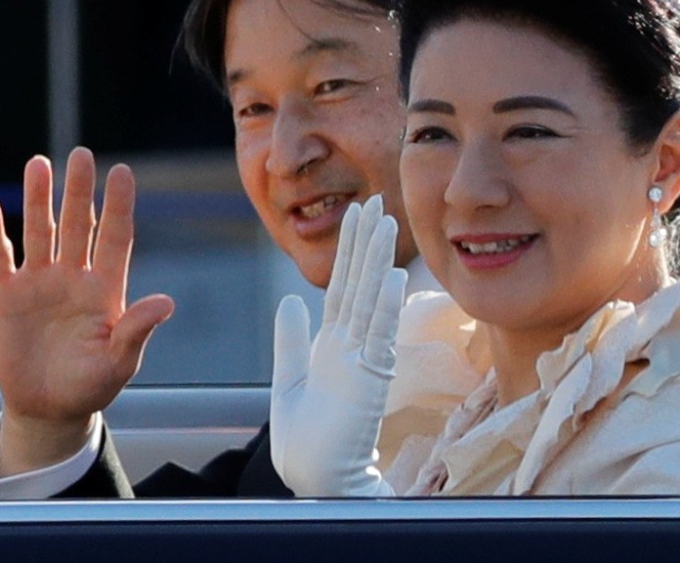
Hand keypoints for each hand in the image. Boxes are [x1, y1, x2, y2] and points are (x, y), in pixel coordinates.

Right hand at [0, 147, 174, 475]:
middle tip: (81, 154)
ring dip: (38, 198)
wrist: (48, 407)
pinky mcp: (6, 295)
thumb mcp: (120, 361)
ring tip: (38, 163)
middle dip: (78, 190)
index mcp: (106, 288)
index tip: (123, 172)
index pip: (115, 237)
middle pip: (77, 224)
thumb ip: (137, 330)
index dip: (118, 205)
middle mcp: (74, 276)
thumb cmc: (91, 385)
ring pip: (39, 231)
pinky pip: (0, 256)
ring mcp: (39, 282)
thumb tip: (166, 303)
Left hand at [271, 194, 405, 496]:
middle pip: (359, 283)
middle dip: (366, 242)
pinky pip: (377, 335)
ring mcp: (364, 359)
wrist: (316, 478)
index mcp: (333, 343)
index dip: (349, 250)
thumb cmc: (306, 440)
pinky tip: (390, 277)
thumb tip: (290, 300)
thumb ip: (292, 340)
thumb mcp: (289, 379)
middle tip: (376, 201)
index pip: (342, 286)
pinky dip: (383, 307)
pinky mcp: (370, 379)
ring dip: (378, 262)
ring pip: (371, 300)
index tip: (358, 214)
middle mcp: (352, 344)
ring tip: (385, 224)